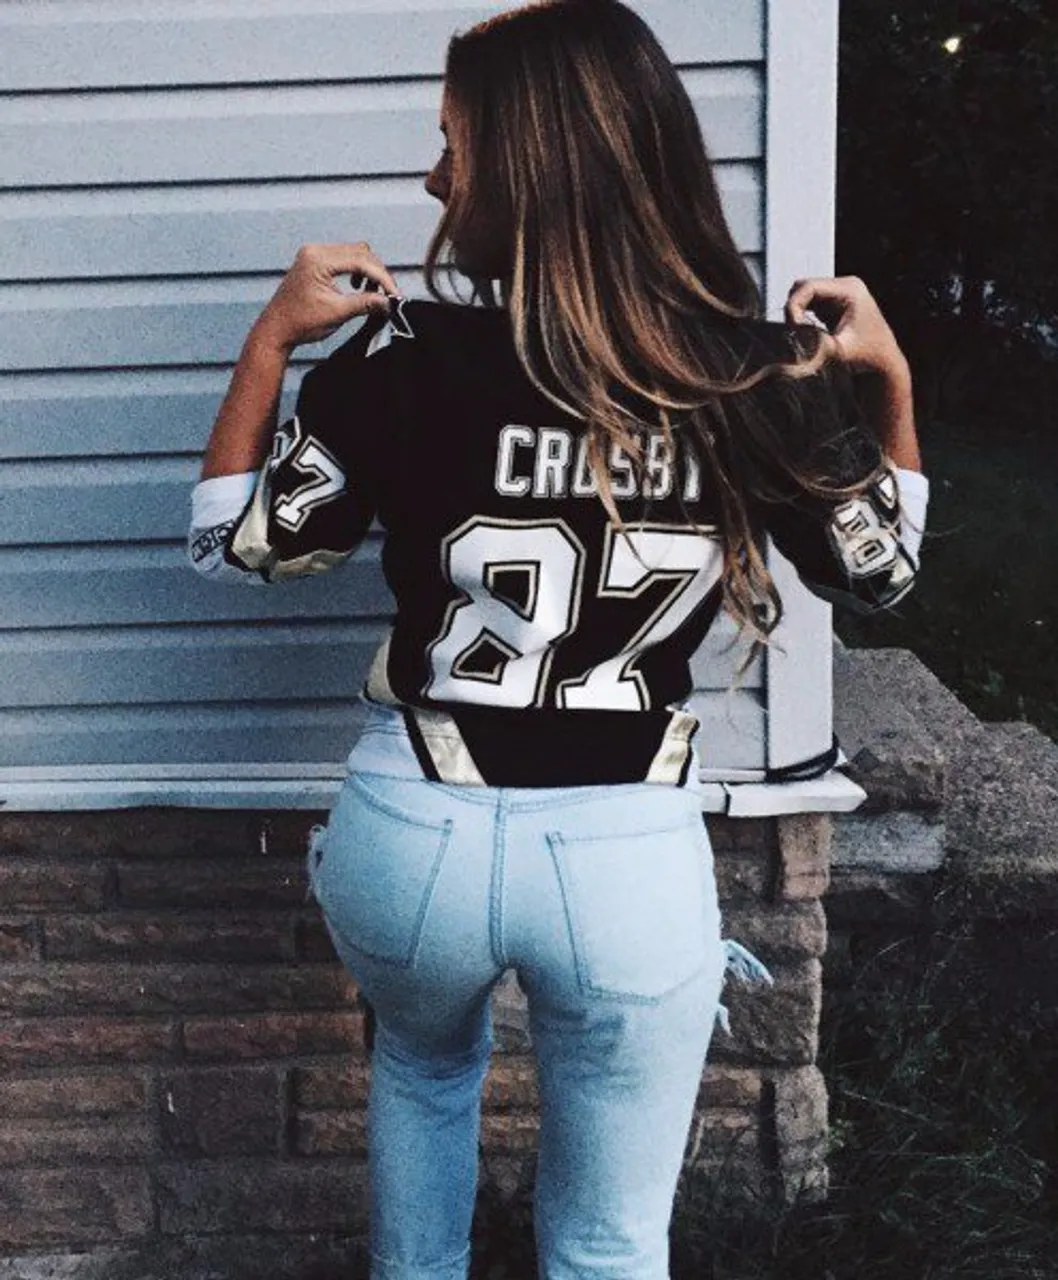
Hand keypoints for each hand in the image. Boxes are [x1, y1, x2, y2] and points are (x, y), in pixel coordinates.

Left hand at [253, 243, 402, 352]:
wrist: (277, 328)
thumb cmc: (299, 322)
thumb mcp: (337, 314)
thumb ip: (365, 304)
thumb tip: (388, 302)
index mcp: (318, 260)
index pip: (361, 261)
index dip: (382, 278)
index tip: (395, 294)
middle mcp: (315, 251)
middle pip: (360, 253)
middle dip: (378, 274)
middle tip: (390, 295)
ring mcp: (315, 254)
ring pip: (355, 254)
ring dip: (369, 272)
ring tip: (374, 294)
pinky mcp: (316, 261)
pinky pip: (344, 259)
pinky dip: (357, 271)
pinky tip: (357, 288)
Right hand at [785, 275, 907, 379]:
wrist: (882, 359)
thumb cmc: (867, 355)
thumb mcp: (840, 351)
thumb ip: (816, 343)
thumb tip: (794, 338)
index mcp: (850, 289)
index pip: (809, 286)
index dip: (794, 305)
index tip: (793, 327)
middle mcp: (845, 285)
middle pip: (804, 286)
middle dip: (794, 308)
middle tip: (794, 331)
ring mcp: (839, 293)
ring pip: (804, 294)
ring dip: (797, 312)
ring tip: (801, 332)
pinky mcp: (834, 303)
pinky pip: (809, 303)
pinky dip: (803, 316)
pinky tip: (807, 331)